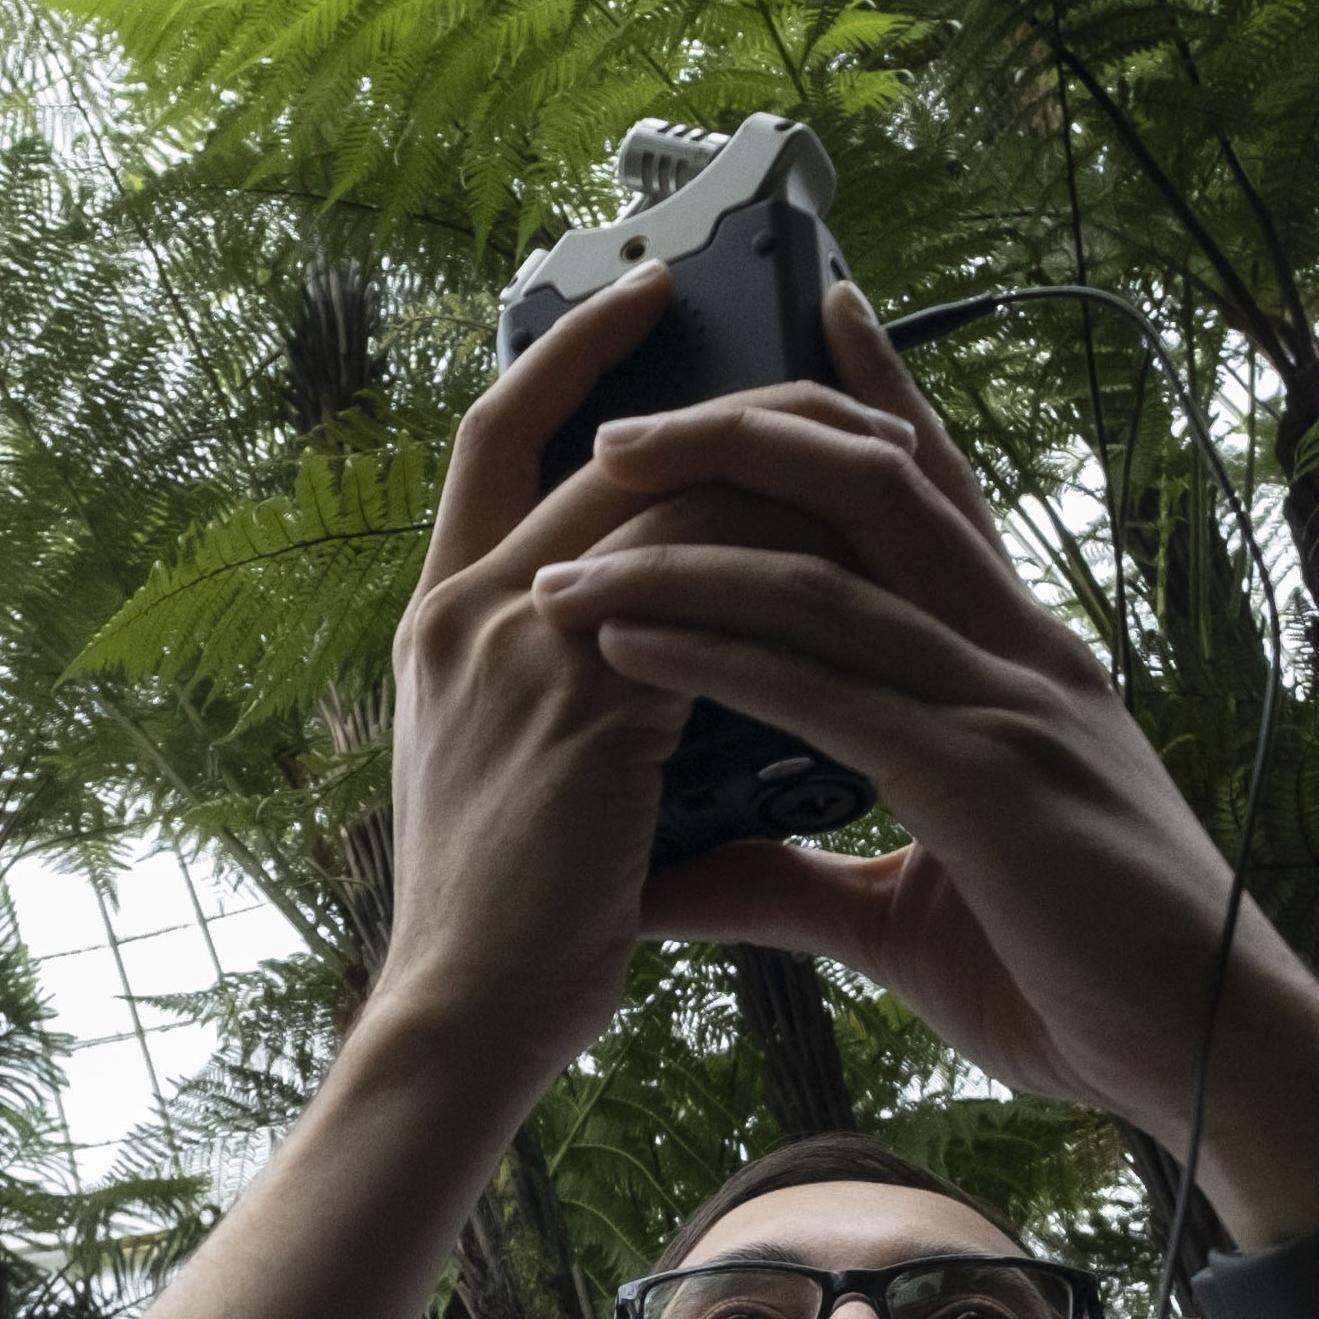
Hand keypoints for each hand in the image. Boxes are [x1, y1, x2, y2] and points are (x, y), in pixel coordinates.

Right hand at [371, 264, 916, 1078]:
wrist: (465, 1027)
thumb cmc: (510, 940)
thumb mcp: (535, 794)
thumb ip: (581, 715)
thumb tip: (665, 689)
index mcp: (444, 622)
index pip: (498, 438)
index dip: (568, 353)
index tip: (644, 290)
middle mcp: (467, 608)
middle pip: (595, 437)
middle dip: (710, 379)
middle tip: (810, 331)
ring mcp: (518, 643)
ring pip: (668, 497)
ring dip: (781, 460)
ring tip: (872, 435)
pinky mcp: (583, 696)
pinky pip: (709, 581)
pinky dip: (795, 555)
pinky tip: (873, 543)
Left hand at [534, 285, 1318, 1179]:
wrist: (1221, 1064)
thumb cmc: (1088, 990)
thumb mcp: (909, 926)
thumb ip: (795, 884)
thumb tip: (678, 878)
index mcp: (1019, 668)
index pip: (939, 493)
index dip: (876, 392)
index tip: (814, 303)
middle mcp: (1018, 654)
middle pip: (873, 480)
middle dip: (741, 430)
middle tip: (617, 427)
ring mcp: (1008, 706)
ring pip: (830, 569)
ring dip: (687, 539)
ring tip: (578, 526)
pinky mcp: (986, 780)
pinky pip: (826, 687)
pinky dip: (715, 650)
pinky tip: (628, 635)